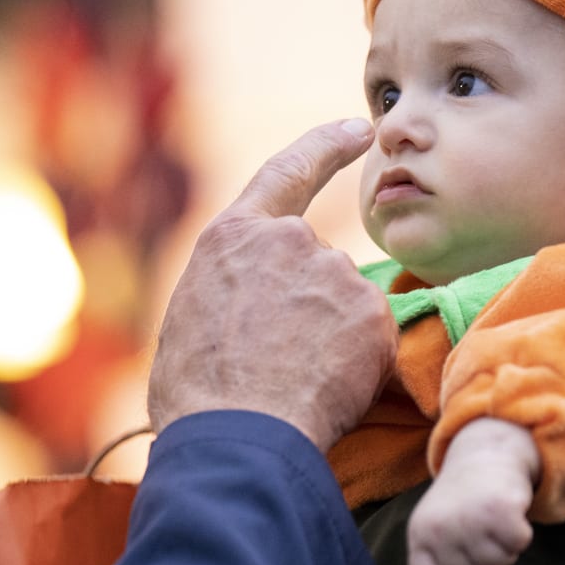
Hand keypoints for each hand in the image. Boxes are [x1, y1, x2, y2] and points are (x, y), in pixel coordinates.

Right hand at [147, 120, 397, 453]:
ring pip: (346, 305)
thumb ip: (231, 288)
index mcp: (233, 237)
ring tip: (294, 382)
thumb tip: (250, 303)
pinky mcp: (371, 314)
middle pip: (316, 264)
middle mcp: (288, 241)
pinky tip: (323, 390)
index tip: (358, 130)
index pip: (288, 171)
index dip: (326, 146)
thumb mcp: (191, 318)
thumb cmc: (196, 393)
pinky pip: (372, 338)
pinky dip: (357, 364)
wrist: (235, 435)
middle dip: (310, 307)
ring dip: (332, 337)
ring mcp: (334, 274)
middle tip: (281, 362)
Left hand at [406, 418, 539, 564]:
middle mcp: (439, 527)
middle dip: (480, 563)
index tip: (460, 562)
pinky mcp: (499, 509)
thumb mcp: (438, 535)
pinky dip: (519, 534)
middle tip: (479, 532)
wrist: (483, 456)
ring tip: (492, 522)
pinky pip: (518, 544)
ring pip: (496, 564)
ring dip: (502, 548)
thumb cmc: (459, 504)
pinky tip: (508, 514)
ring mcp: (468, 518)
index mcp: (420, 533)